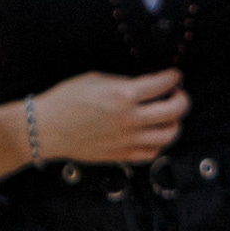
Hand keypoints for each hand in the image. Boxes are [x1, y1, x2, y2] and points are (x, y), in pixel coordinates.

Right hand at [27, 69, 187, 164]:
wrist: (46, 128)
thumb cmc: (66, 99)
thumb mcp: (96, 79)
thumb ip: (125, 83)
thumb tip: (147, 85)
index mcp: (123, 95)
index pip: (163, 84)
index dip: (174, 77)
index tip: (174, 75)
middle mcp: (130, 119)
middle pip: (174, 110)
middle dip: (182, 99)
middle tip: (177, 94)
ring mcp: (127, 140)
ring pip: (169, 135)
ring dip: (175, 123)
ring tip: (169, 115)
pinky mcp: (121, 155)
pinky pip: (152, 153)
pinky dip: (160, 143)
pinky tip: (155, 133)